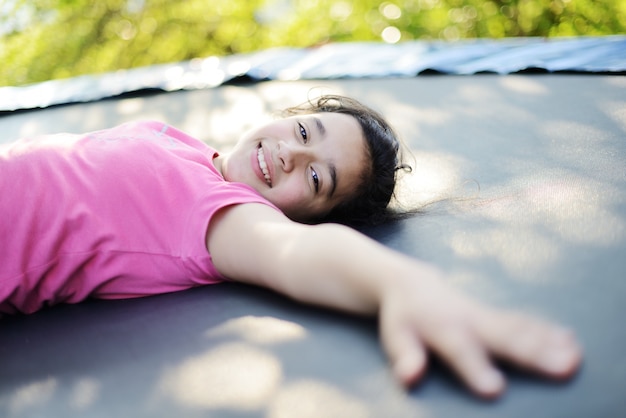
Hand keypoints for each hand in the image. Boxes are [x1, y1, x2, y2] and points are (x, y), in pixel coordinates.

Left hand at [379, 269, 581, 398]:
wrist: (411, 283)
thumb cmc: (405, 318)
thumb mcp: (396, 336)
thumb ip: (405, 357)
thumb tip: (409, 378)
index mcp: (442, 328)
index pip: (460, 350)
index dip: (476, 369)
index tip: (496, 390)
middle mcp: (470, 319)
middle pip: (504, 337)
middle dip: (533, 353)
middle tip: (563, 368)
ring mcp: (486, 314)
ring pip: (520, 327)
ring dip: (549, 342)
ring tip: (574, 357)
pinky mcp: (496, 313)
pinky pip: (524, 320)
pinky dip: (547, 330)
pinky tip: (570, 340)